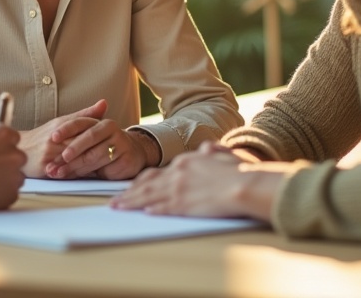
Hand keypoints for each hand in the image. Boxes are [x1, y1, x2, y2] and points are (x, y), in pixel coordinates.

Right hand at [17, 99, 107, 176]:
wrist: (20, 149)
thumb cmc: (42, 136)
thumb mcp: (62, 122)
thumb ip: (84, 114)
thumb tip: (104, 103)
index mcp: (60, 126)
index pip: (85, 128)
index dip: (99, 134)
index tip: (112, 138)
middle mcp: (54, 139)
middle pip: (82, 145)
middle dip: (97, 150)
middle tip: (113, 153)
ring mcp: (49, 154)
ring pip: (75, 160)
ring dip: (89, 164)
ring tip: (104, 165)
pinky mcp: (44, 168)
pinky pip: (65, 172)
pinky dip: (78, 174)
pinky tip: (89, 176)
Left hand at [43, 120, 157, 179]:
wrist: (132, 154)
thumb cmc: (104, 146)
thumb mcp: (88, 139)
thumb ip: (72, 137)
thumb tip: (50, 137)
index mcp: (101, 122)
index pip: (81, 122)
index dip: (66, 129)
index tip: (53, 137)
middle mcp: (112, 130)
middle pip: (89, 138)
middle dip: (72, 149)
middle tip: (59, 158)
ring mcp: (121, 144)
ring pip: (95, 155)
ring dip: (76, 165)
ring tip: (60, 172)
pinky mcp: (126, 160)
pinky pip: (105, 168)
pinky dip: (91, 174)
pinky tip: (80, 177)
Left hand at [111, 141, 288, 218]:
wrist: (244, 184)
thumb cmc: (238, 171)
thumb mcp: (222, 155)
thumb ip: (212, 152)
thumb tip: (207, 147)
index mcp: (185, 162)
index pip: (157, 172)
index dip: (143, 181)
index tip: (133, 186)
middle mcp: (177, 173)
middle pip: (147, 184)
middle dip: (130, 192)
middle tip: (116, 200)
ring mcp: (178, 189)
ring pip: (148, 196)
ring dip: (131, 202)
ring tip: (118, 207)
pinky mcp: (183, 205)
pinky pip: (161, 208)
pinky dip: (150, 210)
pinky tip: (141, 212)